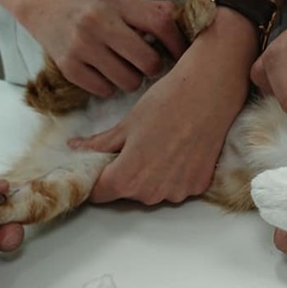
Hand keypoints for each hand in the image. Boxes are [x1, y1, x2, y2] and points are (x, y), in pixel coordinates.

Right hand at [21, 0, 187, 96]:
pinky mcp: (69, 67)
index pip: (161, 24)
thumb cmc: (95, 8)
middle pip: (148, 61)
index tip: (181, 56)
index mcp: (118, 0)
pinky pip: (106, 91)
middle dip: (152, 67)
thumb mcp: (121, 0)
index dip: (178, 44)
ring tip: (123, 66)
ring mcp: (82, 45)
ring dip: (132, 79)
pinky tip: (104, 72)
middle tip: (146, 64)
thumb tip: (189, 35)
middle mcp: (98, 21)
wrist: (47, 9)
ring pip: (129, 81)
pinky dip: (109, 86)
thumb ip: (151, 12)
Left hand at [70, 8, 257, 204]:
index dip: (94, 179)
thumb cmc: (166, 103)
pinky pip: (176, 186)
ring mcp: (177, 192)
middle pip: (127, 192)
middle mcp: (152, 193)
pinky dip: (173, 174)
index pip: (99, 193)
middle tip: (132, 147)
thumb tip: (76, 149)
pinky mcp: (198, 186)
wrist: (210, 94)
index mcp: (127, 178)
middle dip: (124, 174)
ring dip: (150, 176)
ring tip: (160, 145)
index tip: (96, 166)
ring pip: (153, 190)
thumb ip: (100, 144)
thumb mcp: (127, 123)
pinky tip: (180, 149)